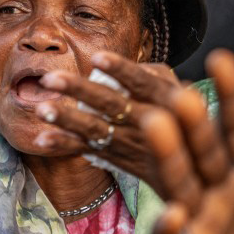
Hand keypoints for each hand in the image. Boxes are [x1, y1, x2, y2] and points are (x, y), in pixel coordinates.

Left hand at [32, 51, 185, 198]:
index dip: (120, 71)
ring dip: (66, 119)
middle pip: (110, 104)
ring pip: (95, 129)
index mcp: (166, 100)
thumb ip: (158, 77)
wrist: (192, 174)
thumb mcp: (185, 95)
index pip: (142, 83)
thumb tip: (132, 65)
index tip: (97, 58)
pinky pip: (87, 149)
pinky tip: (42, 139)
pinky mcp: (115, 157)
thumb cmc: (187, 121)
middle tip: (50, 78)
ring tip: (41, 109)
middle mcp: (147, 123)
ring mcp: (129, 143)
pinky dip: (64, 144)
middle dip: (79, 91)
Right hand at [144, 50, 233, 233]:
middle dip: (193, 124)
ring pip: (180, 184)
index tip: (223, 59)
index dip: (232, 97)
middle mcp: (219, 194)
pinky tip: (175, 213)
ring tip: (157, 124)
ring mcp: (199, 226)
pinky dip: (171, 227)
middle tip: (182, 93)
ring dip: (169, 156)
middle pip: (204, 152)